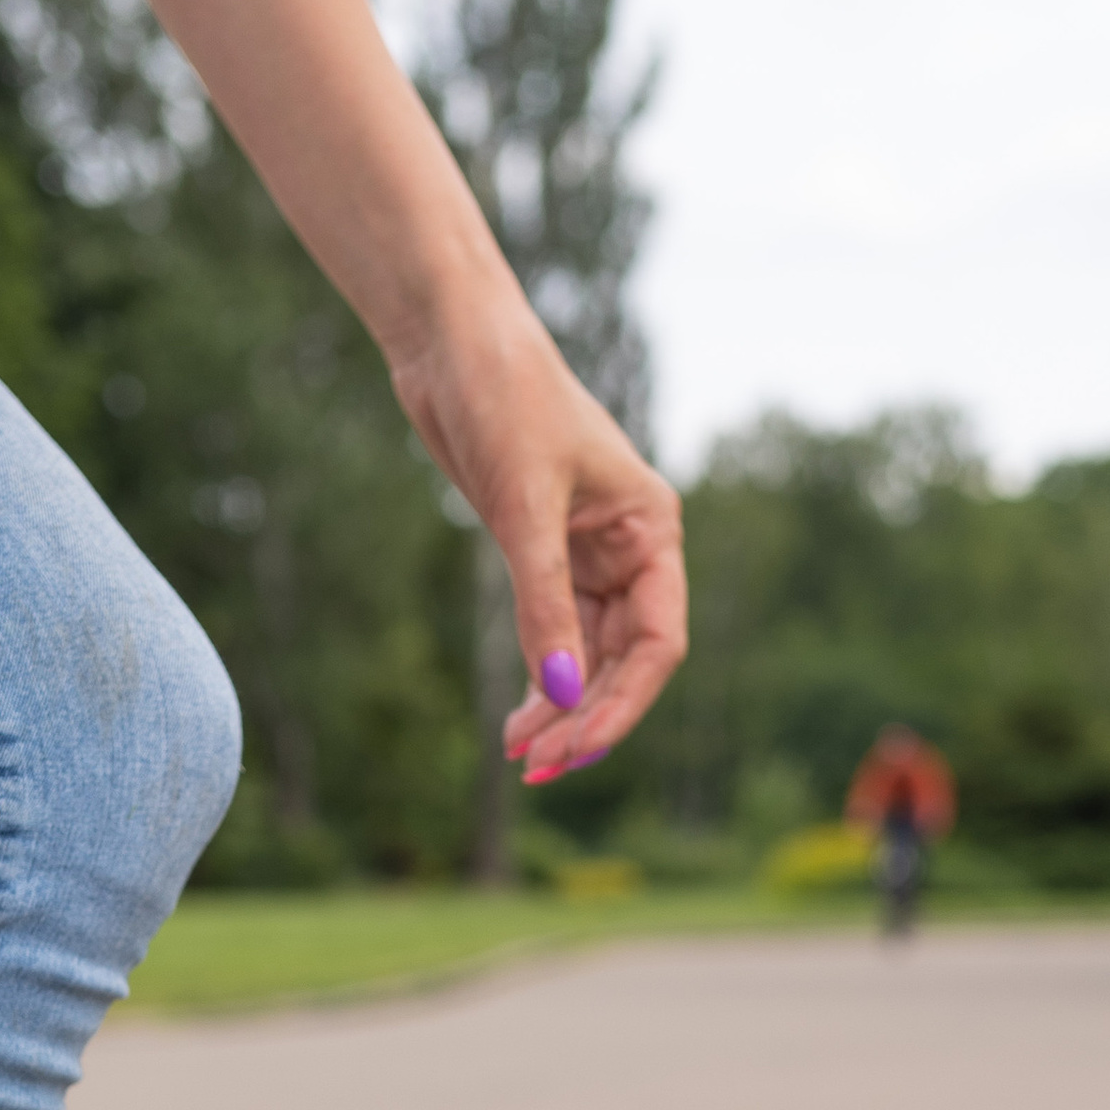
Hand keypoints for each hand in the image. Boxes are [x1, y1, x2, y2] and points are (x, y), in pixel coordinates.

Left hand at [395, 305, 687, 782]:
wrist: (451, 339)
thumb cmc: (505, 396)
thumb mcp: (523, 503)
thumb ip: (540, 599)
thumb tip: (554, 693)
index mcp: (651, 531)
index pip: (658, 643)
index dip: (623, 704)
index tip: (576, 748)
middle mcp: (629, 550)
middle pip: (624, 661)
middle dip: (585, 718)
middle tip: (537, 769)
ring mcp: (585, 554)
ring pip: (587, 655)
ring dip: (558, 709)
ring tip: (518, 758)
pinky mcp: (540, 552)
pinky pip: (552, 633)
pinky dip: (537, 678)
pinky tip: (516, 721)